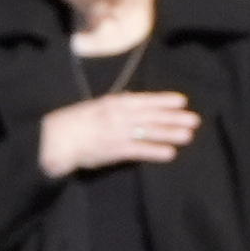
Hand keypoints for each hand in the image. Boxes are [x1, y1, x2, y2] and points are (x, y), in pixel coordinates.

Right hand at [37, 89, 201, 175]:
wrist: (55, 139)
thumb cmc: (73, 121)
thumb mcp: (95, 106)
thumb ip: (115, 103)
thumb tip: (132, 97)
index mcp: (114, 103)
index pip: (145, 100)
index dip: (164, 100)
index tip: (182, 101)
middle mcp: (119, 115)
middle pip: (152, 116)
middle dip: (174, 118)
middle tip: (195, 120)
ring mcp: (118, 133)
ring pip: (150, 132)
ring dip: (170, 133)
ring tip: (188, 136)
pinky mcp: (115, 150)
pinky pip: (139, 150)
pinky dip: (155, 151)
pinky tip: (170, 153)